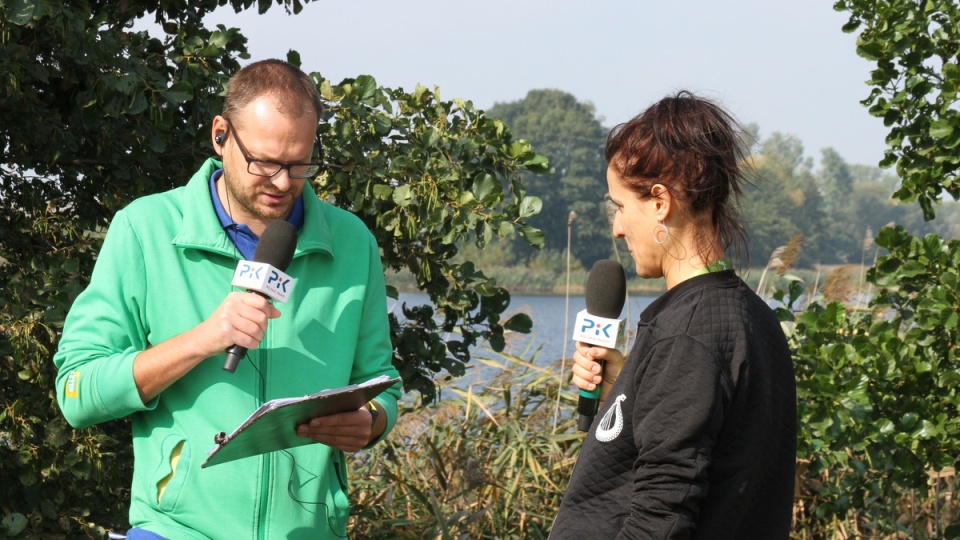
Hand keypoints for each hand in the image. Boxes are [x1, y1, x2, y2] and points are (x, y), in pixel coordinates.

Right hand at [132, 292, 280, 402]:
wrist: (201, 339)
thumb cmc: (222, 326)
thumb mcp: (238, 313)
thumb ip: (256, 310)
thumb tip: (277, 312)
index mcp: (236, 298)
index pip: (261, 302)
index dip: (268, 312)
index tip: (266, 319)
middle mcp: (232, 305)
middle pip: (261, 317)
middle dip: (263, 328)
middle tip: (257, 332)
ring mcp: (228, 318)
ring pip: (256, 329)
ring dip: (258, 338)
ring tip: (253, 339)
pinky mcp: (227, 331)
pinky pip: (249, 340)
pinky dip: (252, 345)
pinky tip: (250, 344)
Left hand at [296, 407, 373, 452]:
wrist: (367, 420)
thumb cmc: (352, 406)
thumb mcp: (347, 400)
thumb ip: (332, 399)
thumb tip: (311, 400)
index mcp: (364, 417)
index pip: (342, 419)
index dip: (326, 421)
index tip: (311, 421)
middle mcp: (364, 432)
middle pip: (336, 431)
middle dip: (316, 430)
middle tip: (300, 428)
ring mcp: (360, 443)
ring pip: (334, 440)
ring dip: (316, 436)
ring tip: (302, 433)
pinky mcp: (354, 449)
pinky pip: (335, 445)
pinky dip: (322, 440)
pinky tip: (313, 436)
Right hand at [571, 342, 624, 397]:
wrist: (618, 388)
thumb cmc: (618, 370)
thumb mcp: (615, 358)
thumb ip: (605, 351)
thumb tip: (591, 351)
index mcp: (593, 349)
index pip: (581, 343)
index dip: (583, 349)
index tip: (591, 355)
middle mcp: (586, 358)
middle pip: (576, 356)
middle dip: (587, 364)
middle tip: (598, 369)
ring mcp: (582, 369)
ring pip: (575, 368)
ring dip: (587, 375)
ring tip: (599, 380)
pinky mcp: (580, 381)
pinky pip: (575, 380)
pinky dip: (585, 384)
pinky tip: (594, 387)